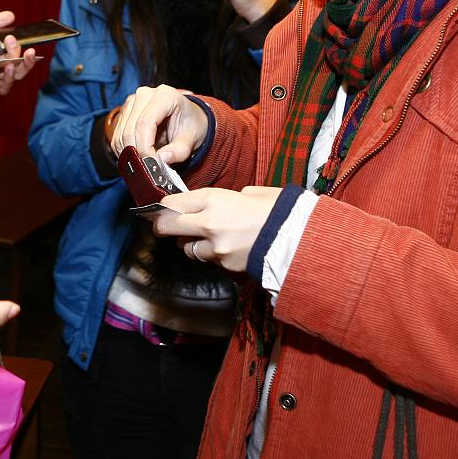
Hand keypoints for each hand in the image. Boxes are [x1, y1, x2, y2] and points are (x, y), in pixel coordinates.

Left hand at [0, 34, 39, 97]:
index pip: (21, 64)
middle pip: (16, 75)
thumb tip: (10, 15)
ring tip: (8, 65)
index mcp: (2, 63)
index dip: (29, 60)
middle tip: (14, 47)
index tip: (31, 49)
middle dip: (21, 64)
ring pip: (2, 86)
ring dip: (7, 76)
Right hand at [108, 84, 209, 164]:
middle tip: (150, 169)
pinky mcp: (124, 113)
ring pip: (121, 134)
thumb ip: (179, 151)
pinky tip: (138, 158)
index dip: (146, 146)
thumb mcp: (191, 140)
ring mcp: (132, 102)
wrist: (187, 118)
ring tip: (146, 163)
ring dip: (130, 154)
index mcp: (165, 96)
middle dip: (138, 153)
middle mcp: (145, 95)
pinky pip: (117, 137)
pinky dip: (124, 151)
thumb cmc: (190, 126)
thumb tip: (161, 159)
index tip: (153, 164)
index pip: (146, 122)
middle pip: (130, 129)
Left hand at [144, 186, 283, 273]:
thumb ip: (226, 198)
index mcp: (214, 199)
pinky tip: (225, 248)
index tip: (157, 208)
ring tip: (206, 237)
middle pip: (166, 227)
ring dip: (190, 243)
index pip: (171, 203)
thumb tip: (213, 204)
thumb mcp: (251, 192)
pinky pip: (208, 260)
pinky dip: (211, 255)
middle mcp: (209, 223)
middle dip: (161, 226)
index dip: (160, 207)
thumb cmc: (279, 210)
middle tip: (162, 225)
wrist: (300, 239)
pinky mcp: (224, 265)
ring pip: (186, 248)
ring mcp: (215, 248)